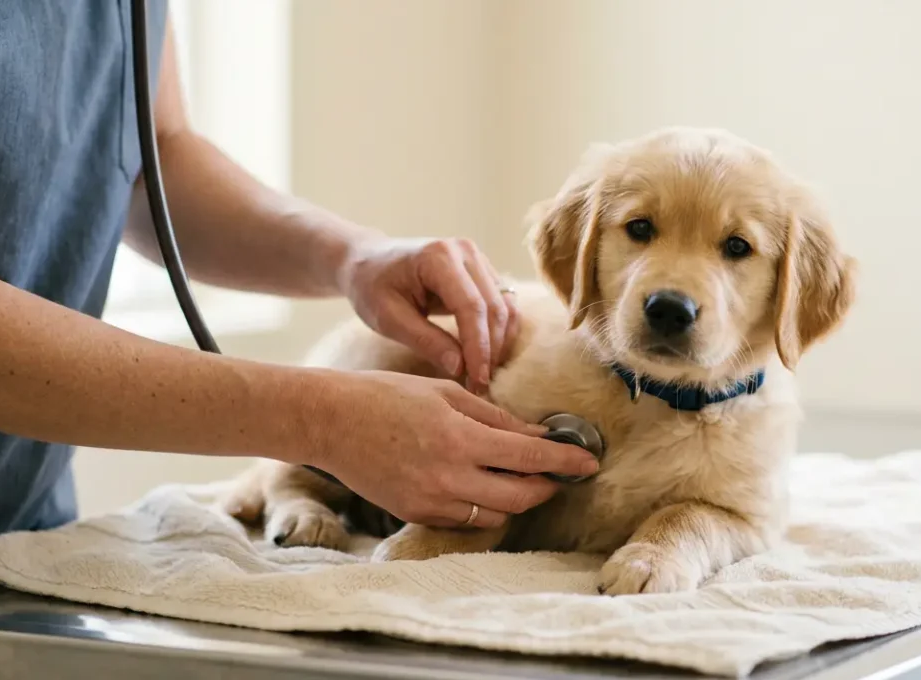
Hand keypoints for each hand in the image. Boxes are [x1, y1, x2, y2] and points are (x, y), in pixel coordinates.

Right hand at [309, 370, 599, 527]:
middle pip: (520, 498)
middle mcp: (448, 476)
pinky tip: (477, 483)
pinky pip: (465, 520)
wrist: (330, 422)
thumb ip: (495, 418)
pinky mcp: (416, 515)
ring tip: (515, 476)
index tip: (589, 462)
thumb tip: (537, 433)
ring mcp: (431, 501)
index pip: (529, 455)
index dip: (565, 461)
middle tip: (556, 473)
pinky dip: (481, 506)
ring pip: (495, 516)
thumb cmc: (387, 396)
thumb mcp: (447, 395)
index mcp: (459, 437)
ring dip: (514, 499)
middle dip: (545, 487)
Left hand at [338, 237, 516, 393]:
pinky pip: (503, 304)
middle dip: (491, 351)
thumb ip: (425, 341)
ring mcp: (477, 259)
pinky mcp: (483, 271)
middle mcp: (465, 252)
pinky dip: (499, 333)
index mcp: (439, 257)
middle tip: (480, 386)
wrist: (369, 260)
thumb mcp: (388, 318)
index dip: (478, 347)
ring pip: (506, 307)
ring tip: (483, 375)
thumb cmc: (371, 287)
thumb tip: (460, 368)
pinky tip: (487, 357)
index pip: (471, 306)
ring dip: (500, 344)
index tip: (477, 380)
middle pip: (494, 307)